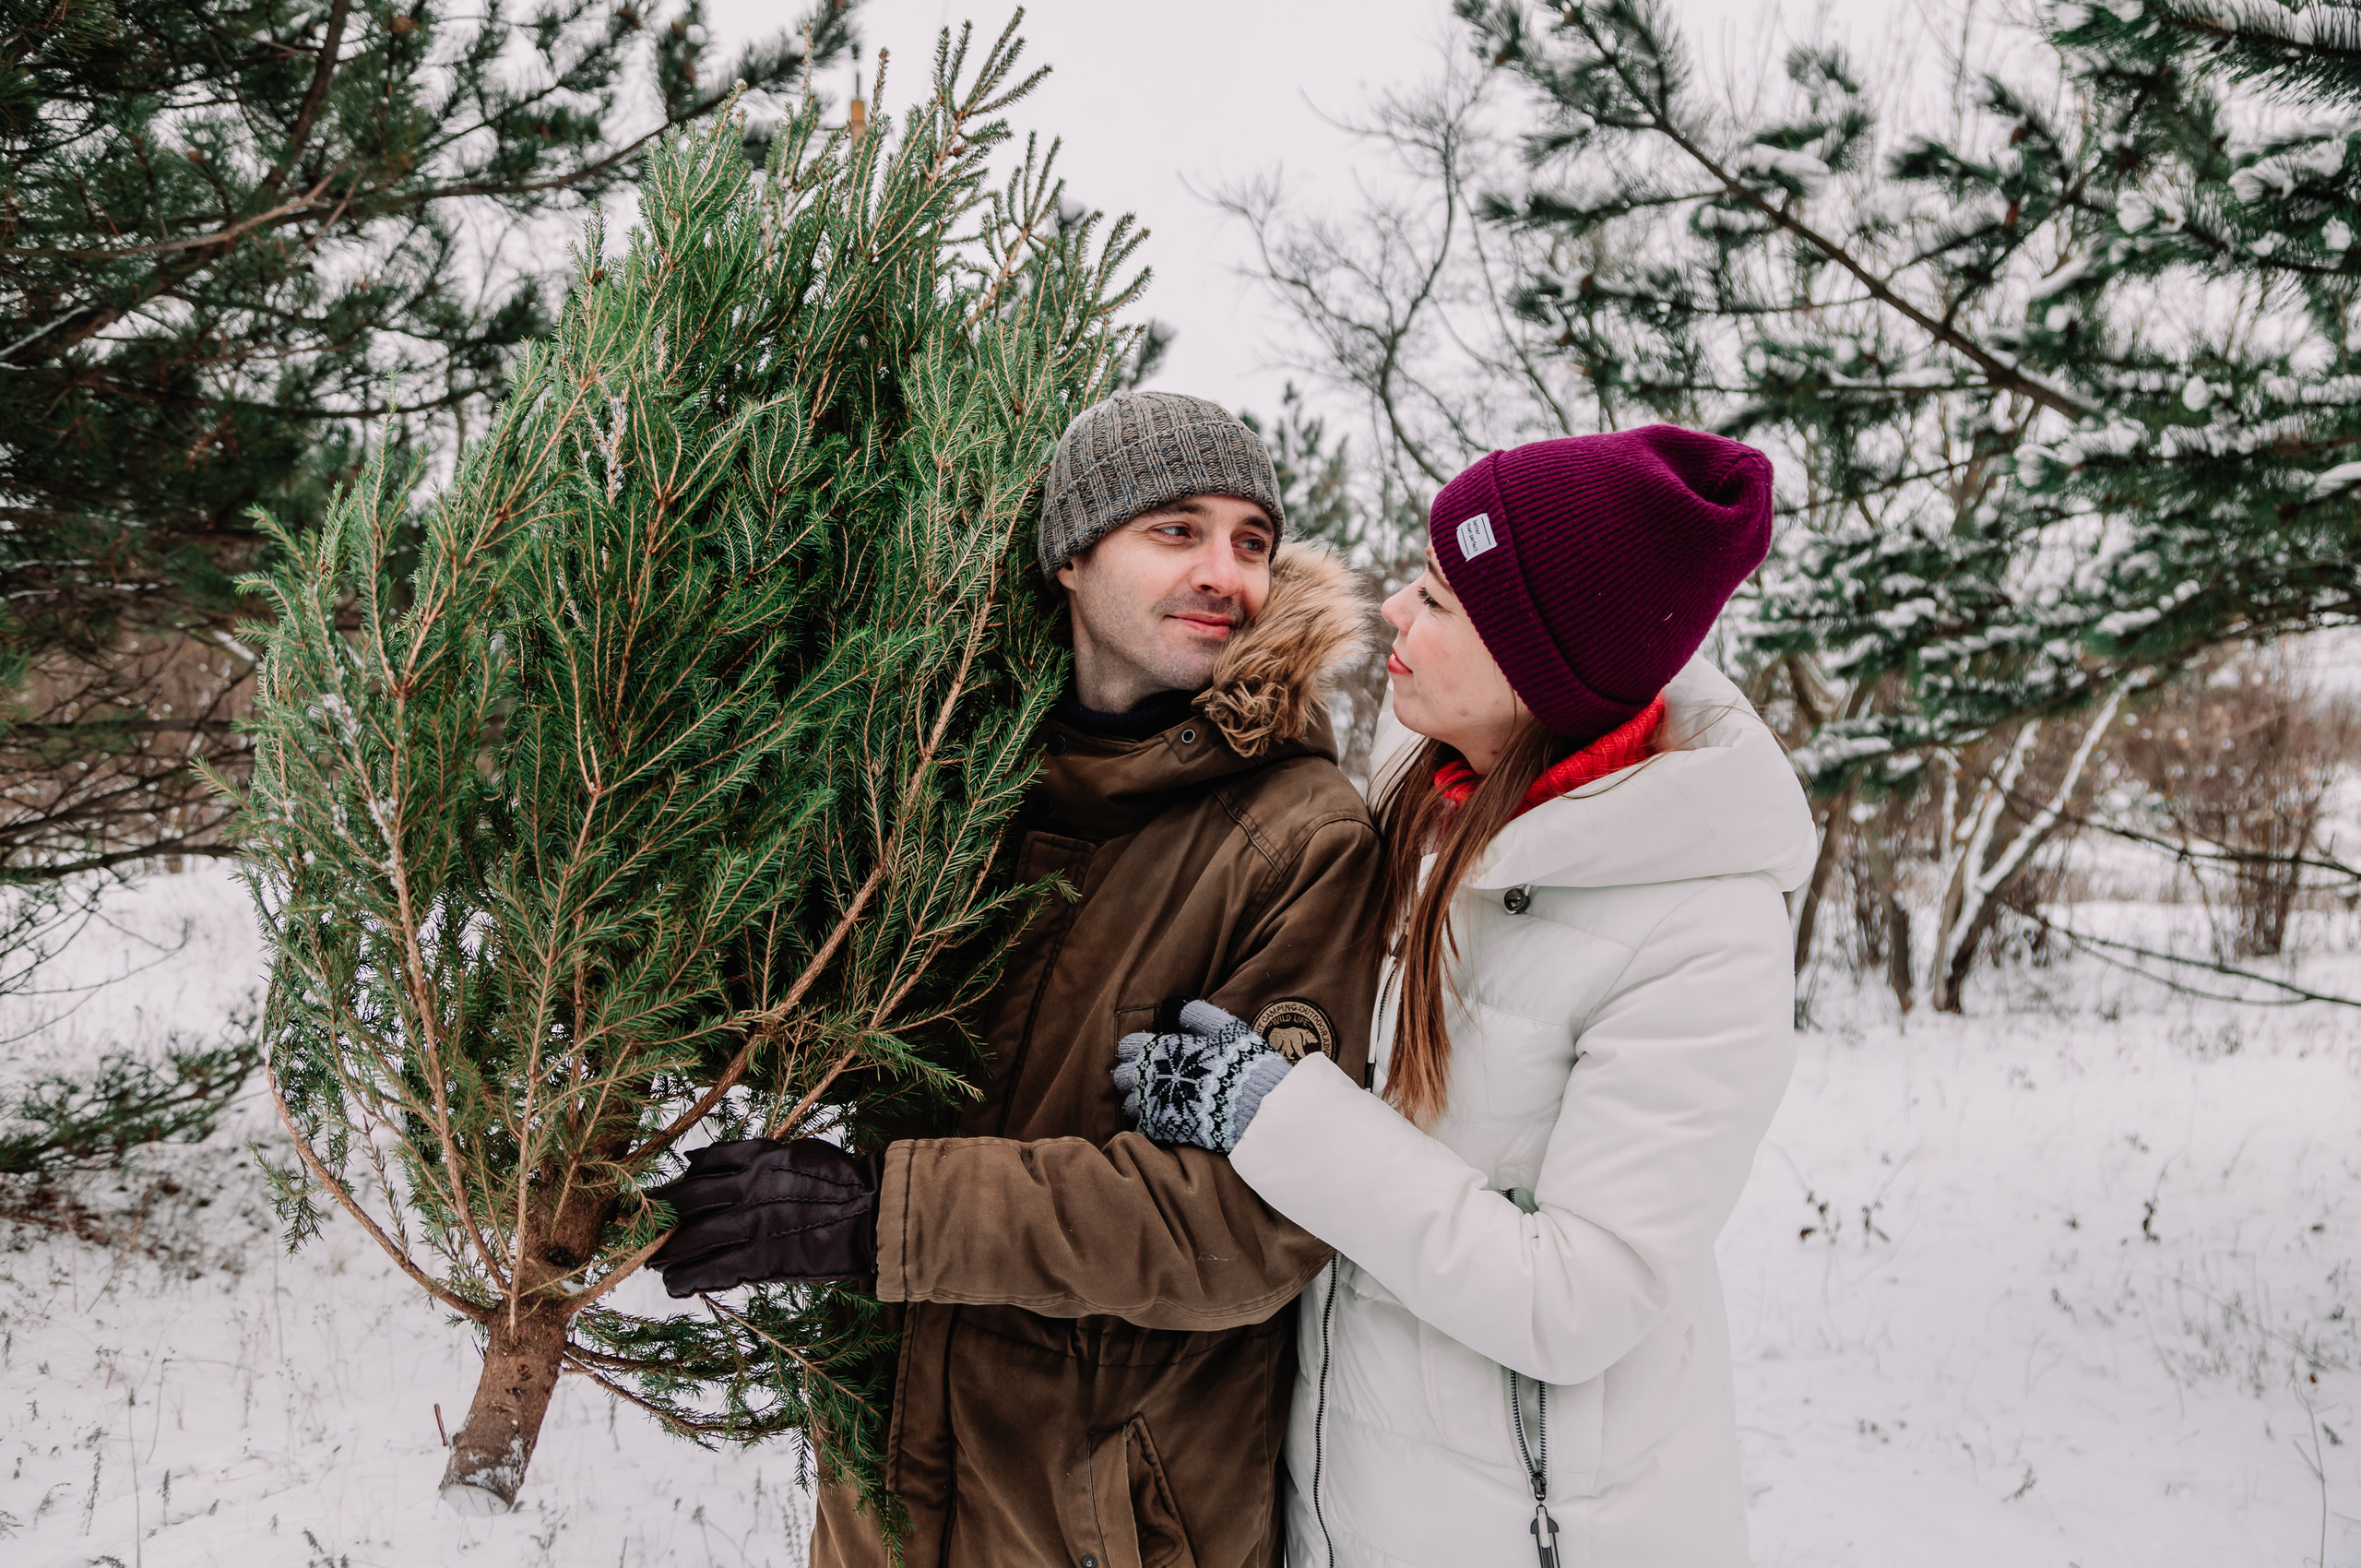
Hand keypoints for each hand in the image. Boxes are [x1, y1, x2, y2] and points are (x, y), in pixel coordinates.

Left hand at [646, 1137, 882, 1296]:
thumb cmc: (835, 1177)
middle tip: (646, 1235)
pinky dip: (690, 1280)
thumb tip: (694, 1159)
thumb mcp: (788, 1149)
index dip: (673, 1188)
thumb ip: (741, 1153)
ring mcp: (750, 1228)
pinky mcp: (761, 1260)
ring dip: (667, 1256)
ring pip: (692, 1243)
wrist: (870, 1211)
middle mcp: (744, 1192)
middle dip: (660, 1223)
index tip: (658, 1199)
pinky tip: (676, 1285)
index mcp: (753, 1162)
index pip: (697, 1172)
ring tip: (655, 1265)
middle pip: (685, 1208)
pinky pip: (714, 1272)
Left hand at [1112, 999, 1291, 1153]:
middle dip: (1132, 1076)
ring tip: (1161, 1100)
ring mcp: (1152, 1106)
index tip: (1150, 1054)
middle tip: (1153, 1079)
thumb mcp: (1224, 1029)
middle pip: (1121, 1076)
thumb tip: (1172, 1005)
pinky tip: (1166, 1119)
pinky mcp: (1160, 1131)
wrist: (1254, 1110)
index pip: (1127, 1046)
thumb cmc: (1241, 1064)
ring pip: (1129, 1104)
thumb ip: (1196, 1013)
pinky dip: (1150, 1124)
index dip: (1136, 1050)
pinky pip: (1141, 1128)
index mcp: (1159, 1050)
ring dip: (1140, 1101)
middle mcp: (1148, 1077)